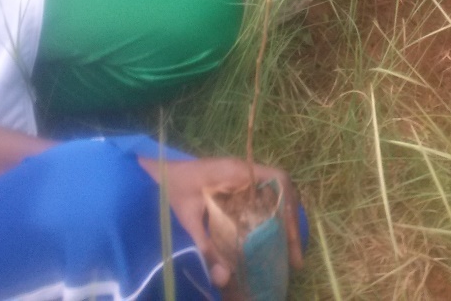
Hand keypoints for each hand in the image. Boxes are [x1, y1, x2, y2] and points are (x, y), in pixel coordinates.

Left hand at [139, 156, 302, 289]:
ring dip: (283, 223)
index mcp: (237, 172)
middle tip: (295, 258)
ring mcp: (242, 179)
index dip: (290, 204)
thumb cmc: (170, 188)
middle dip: (291, 223)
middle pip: (282, 192)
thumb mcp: (186, 218)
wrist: (155, 171)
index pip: (278, 179)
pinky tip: (269, 243)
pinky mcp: (236, 188)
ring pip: (275, 197)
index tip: (290, 235)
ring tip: (289, 254)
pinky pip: (262, 201)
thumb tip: (224, 278)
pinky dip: (270, 220)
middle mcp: (245, 173)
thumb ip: (204, 246)